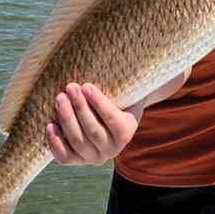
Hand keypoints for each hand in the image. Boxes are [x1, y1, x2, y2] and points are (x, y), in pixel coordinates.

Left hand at [46, 68, 190, 165]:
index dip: (99, 104)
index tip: (87, 85)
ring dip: (66, 120)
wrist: (106, 109)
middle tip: (69, 87)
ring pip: (78, 143)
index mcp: (128, 131)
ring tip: (59, 98)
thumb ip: (142, 72)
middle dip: (79, 110)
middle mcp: (112, 149)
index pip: (113, 120)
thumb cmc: (118, 90)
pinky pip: (64, 158)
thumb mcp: (130, 83)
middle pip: (93, 132)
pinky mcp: (76, 160)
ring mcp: (93, 157)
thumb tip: (165, 53)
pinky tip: (49, 125)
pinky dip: (55, 144)